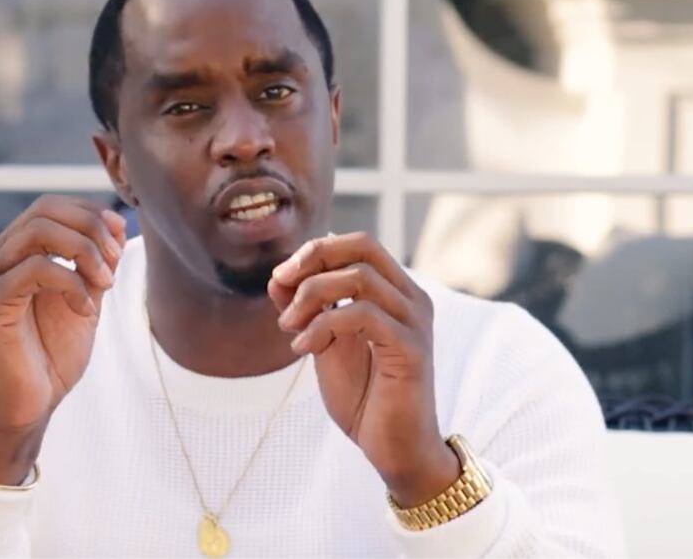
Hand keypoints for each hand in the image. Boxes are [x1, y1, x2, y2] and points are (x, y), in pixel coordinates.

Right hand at [0, 195, 125, 484]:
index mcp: (16, 251)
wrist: (26, 406)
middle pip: (45, 209)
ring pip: (39, 231)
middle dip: (91, 228)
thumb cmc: (51, 354)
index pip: (52, 205)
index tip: (121, 239)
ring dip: (84, 250)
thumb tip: (117, 223)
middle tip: (115, 262)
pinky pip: (35, 268)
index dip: (92, 213)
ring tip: (105, 282)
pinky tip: (86, 309)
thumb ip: (96, 262)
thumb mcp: (86, 298)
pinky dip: (71, 282)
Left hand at [268, 232, 458, 506]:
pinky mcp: (411, 349)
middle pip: (363, 247)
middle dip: (313, 260)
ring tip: (289, 327)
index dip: (316, 250)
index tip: (280, 277)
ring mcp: (415, 322)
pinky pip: (363, 315)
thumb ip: (307, 310)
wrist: (393, 448)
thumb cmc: (365, 397)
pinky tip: (303, 347)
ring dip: (311, 296)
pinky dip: (323, 324)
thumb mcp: (325, 344)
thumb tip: (277, 277)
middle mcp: (411, 300)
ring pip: (360, 278)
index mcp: (395, 294)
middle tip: (281, 288)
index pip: (359, 244)